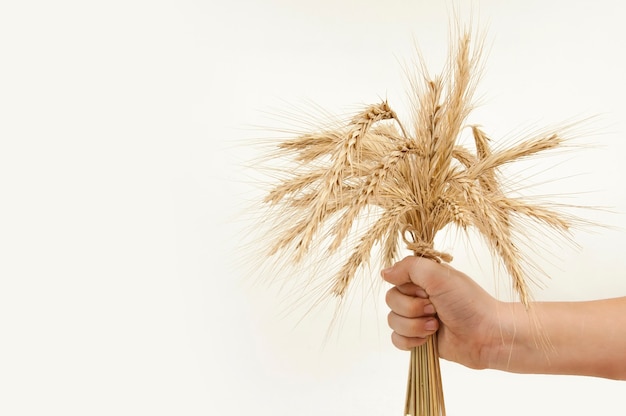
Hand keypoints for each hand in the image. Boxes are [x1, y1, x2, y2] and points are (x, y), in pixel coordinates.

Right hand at [382, 256, 500, 369]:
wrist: (487, 336)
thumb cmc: (468, 303)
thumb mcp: (439, 275)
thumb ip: (409, 267)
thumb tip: (384, 273)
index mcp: (423, 279)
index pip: (395, 279)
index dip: (408, 288)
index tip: (427, 291)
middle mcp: (418, 297)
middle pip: (391, 301)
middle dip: (411, 309)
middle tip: (434, 310)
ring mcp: (418, 319)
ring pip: (392, 322)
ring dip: (414, 326)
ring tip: (435, 326)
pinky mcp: (419, 339)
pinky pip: (396, 340)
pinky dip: (410, 341)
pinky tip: (427, 340)